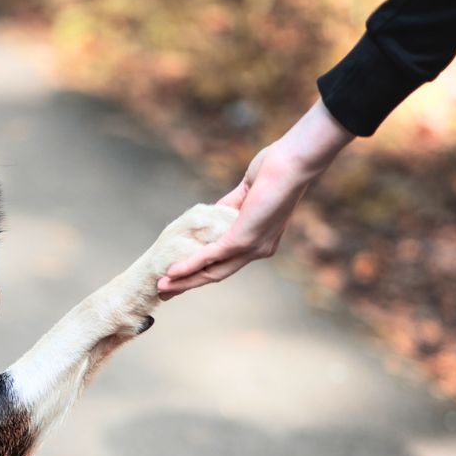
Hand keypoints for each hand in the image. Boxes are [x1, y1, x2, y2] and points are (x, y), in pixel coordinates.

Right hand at [157, 100, 353, 298]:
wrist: (293, 162)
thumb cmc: (275, 170)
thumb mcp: (246, 193)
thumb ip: (228, 208)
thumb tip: (211, 214)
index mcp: (261, 240)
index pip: (227, 263)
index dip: (201, 273)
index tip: (178, 279)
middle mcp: (258, 251)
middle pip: (217, 275)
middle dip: (189, 285)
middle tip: (166, 293)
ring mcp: (251, 247)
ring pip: (212, 272)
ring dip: (185, 282)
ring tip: (163, 287)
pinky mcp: (243, 240)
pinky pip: (210, 256)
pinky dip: (189, 266)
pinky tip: (172, 273)